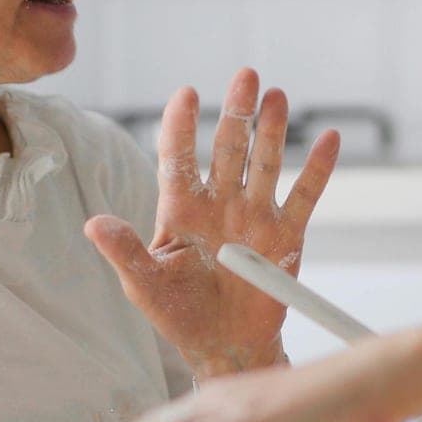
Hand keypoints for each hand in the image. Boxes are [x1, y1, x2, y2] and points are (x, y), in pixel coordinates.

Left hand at [86, 68, 338, 377]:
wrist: (225, 346)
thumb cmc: (178, 314)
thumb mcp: (144, 285)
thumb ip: (124, 252)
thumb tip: (92, 224)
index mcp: (180, 210)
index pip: (178, 158)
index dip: (181, 125)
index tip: (186, 94)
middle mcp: (219, 204)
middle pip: (228, 149)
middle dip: (236, 113)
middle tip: (245, 75)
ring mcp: (254, 216)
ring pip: (265, 163)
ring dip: (271, 130)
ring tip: (277, 96)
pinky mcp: (286, 236)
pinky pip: (304, 197)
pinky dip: (318, 169)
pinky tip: (329, 139)